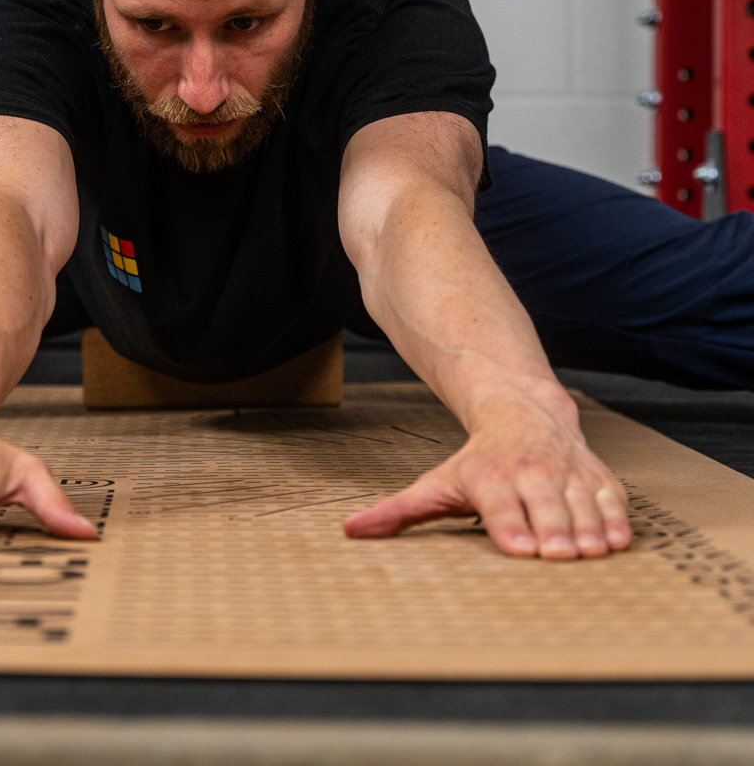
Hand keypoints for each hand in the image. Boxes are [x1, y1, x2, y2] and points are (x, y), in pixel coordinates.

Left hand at [342, 403, 630, 559]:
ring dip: (589, 530)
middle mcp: (530, 472)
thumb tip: (349, 530)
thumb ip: (397, 512)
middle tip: (561, 556)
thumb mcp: (436, 483)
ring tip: (592, 553)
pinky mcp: (596, 474)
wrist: (519, 410)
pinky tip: (618, 541)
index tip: (520, 549)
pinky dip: (617, 518)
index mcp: (490, 478)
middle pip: (546, 508)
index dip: (512, 528)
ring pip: (582, 504)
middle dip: (554, 532)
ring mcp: (567, 471)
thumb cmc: (476, 461)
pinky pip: (612, 498)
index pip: (502, 507)